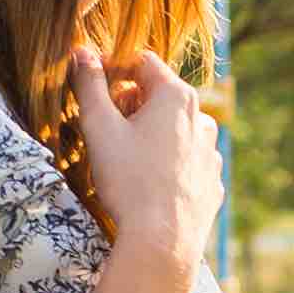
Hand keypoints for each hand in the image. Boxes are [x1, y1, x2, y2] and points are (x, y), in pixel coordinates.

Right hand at [68, 49, 215, 292]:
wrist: (162, 241)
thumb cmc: (129, 180)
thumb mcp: (99, 127)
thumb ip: (89, 84)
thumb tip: (81, 51)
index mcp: (177, 97)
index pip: (143, 62)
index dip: (114, 70)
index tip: (95, 90)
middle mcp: (202, 119)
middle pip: (161, 96)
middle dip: (132, 105)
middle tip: (107, 130)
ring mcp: (212, 153)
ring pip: (176, 129)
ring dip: (150, 134)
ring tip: (127, 159)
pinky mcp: (213, 182)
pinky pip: (187, 161)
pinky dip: (168, 163)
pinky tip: (148, 183)